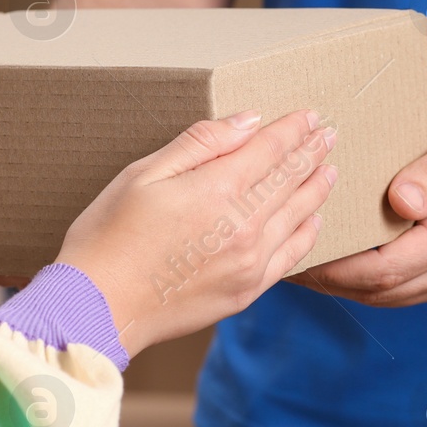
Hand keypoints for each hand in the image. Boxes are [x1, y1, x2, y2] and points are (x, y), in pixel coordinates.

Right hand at [58, 110, 337, 356]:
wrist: (97, 310)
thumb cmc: (108, 238)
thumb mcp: (143, 174)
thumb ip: (200, 144)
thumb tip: (248, 123)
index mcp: (216, 190)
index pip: (270, 149)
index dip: (293, 129)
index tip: (310, 116)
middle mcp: (242, 227)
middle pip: (290, 179)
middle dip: (311, 152)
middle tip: (328, 134)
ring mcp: (249, 263)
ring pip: (298, 216)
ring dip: (316, 189)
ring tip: (328, 170)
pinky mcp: (247, 291)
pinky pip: (291, 257)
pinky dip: (307, 233)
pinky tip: (312, 220)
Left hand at [299, 99, 426, 306]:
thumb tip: (400, 201)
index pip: (386, 267)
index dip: (335, 265)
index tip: (295, 246)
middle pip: (379, 290)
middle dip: (326, 278)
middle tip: (276, 256)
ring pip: (387, 295)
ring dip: (341, 283)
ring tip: (295, 260)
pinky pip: (401, 287)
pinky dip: (364, 279)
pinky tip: (335, 258)